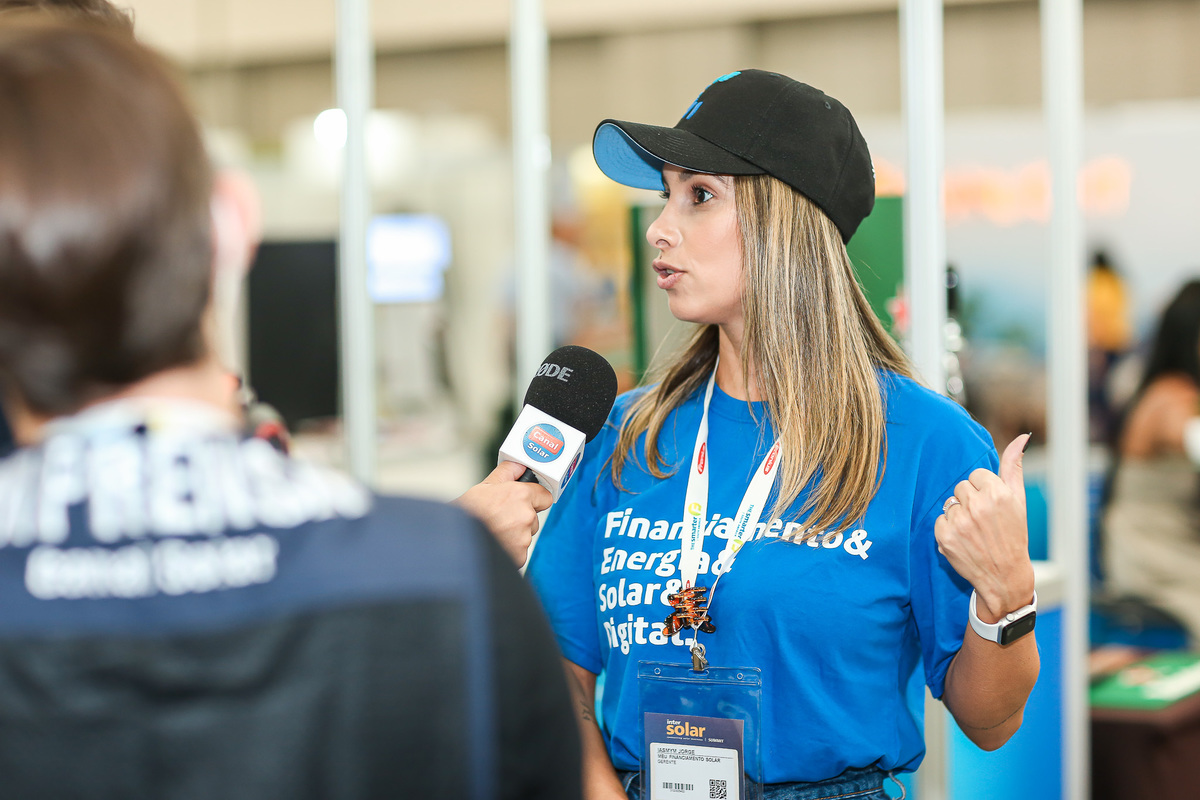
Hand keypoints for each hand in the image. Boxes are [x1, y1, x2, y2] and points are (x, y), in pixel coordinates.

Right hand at [453, 461, 552, 567]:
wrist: (454, 540)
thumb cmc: (467, 513)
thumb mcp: (484, 486)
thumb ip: (507, 473)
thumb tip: (519, 465)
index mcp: (520, 495)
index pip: (544, 496)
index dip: (534, 498)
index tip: (527, 501)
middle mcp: (525, 516)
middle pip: (534, 517)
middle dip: (522, 518)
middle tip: (502, 518)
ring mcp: (523, 538)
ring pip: (526, 535)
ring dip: (516, 535)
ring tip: (495, 532)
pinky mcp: (519, 556)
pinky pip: (520, 552)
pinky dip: (511, 550)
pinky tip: (496, 544)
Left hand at [934, 434, 1034, 622]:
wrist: (1004, 576)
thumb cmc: (1013, 535)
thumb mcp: (1019, 500)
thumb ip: (1014, 466)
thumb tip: (1022, 437)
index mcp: (997, 493)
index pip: (975, 475)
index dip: (983, 490)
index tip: (992, 506)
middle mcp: (978, 506)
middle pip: (960, 487)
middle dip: (970, 501)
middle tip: (984, 520)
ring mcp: (960, 521)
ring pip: (949, 503)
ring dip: (959, 515)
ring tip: (975, 531)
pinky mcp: (944, 536)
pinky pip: (939, 520)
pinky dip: (948, 529)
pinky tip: (964, 540)